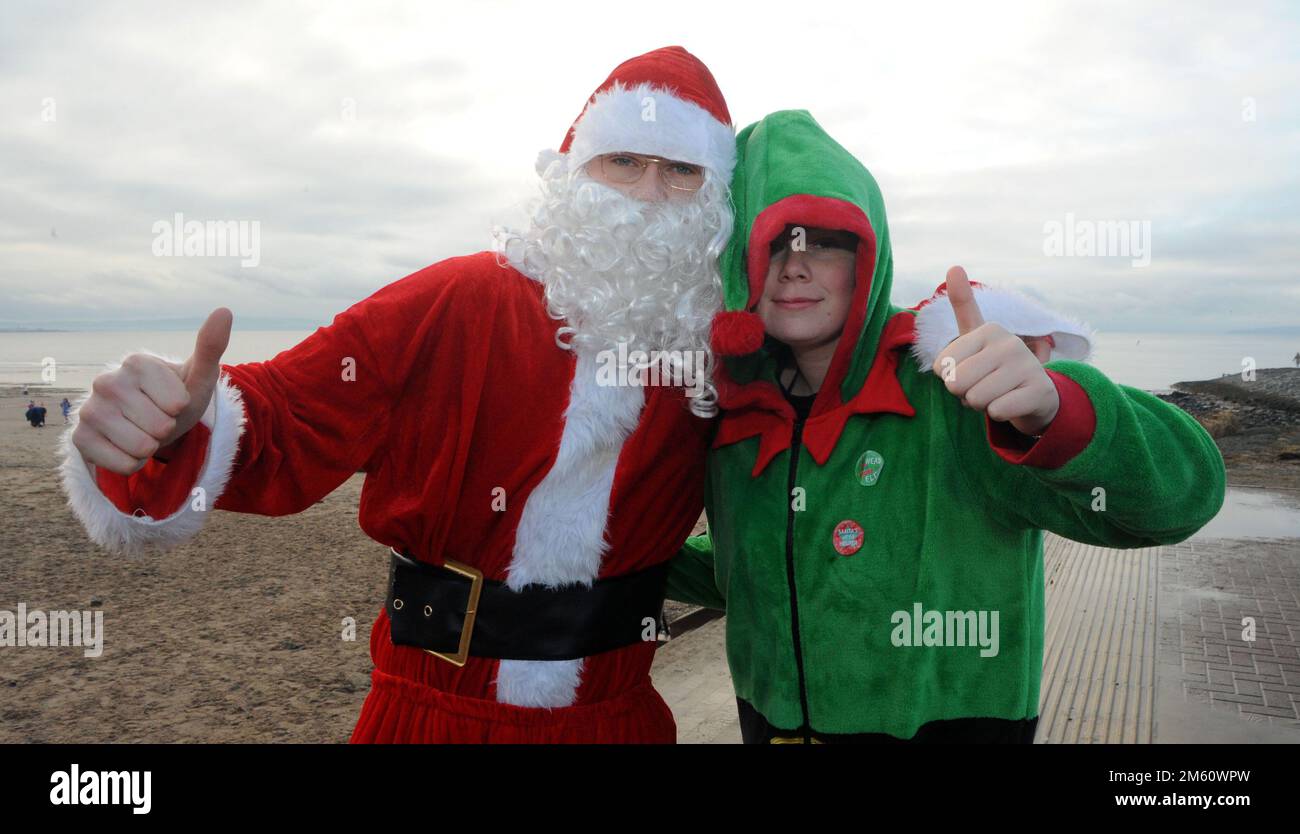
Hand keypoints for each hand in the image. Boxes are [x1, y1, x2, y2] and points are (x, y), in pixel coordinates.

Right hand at [72, 308, 232, 474]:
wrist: (151, 423)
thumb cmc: (178, 396)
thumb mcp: (200, 375)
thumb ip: (211, 346)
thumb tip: (224, 310)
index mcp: (136, 362)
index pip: (177, 402)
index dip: (182, 407)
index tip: (174, 400)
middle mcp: (106, 381)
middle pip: (160, 426)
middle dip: (167, 429)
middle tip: (158, 419)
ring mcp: (89, 409)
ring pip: (141, 447)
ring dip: (152, 447)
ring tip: (144, 431)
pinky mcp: (80, 438)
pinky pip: (122, 464)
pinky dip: (133, 463)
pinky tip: (127, 446)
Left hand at [931, 267, 1058, 435]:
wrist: (1034, 394)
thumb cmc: (994, 366)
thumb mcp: (975, 335)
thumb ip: (963, 305)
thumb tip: (954, 266)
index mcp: (989, 329)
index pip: (941, 367)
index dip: (949, 378)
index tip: (970, 370)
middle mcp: (1010, 343)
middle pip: (956, 383)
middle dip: (964, 394)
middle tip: (983, 385)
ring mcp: (1028, 366)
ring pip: (976, 399)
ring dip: (981, 404)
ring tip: (997, 393)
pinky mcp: (1040, 391)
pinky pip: (997, 411)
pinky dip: (999, 414)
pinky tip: (1011, 403)